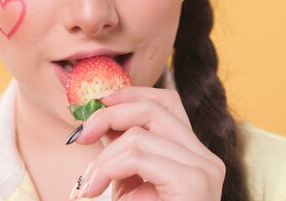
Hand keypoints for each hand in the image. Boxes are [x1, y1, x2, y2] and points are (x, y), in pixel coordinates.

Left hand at [69, 87, 224, 200]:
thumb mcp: (128, 180)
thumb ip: (121, 147)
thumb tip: (97, 115)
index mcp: (193, 154)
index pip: (167, 102)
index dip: (130, 95)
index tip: (96, 104)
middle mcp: (206, 158)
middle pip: (157, 107)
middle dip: (110, 114)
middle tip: (80, 136)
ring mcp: (205, 168)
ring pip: (139, 133)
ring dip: (102, 158)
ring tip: (87, 185)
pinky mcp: (194, 181)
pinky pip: (137, 155)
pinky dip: (106, 169)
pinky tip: (92, 190)